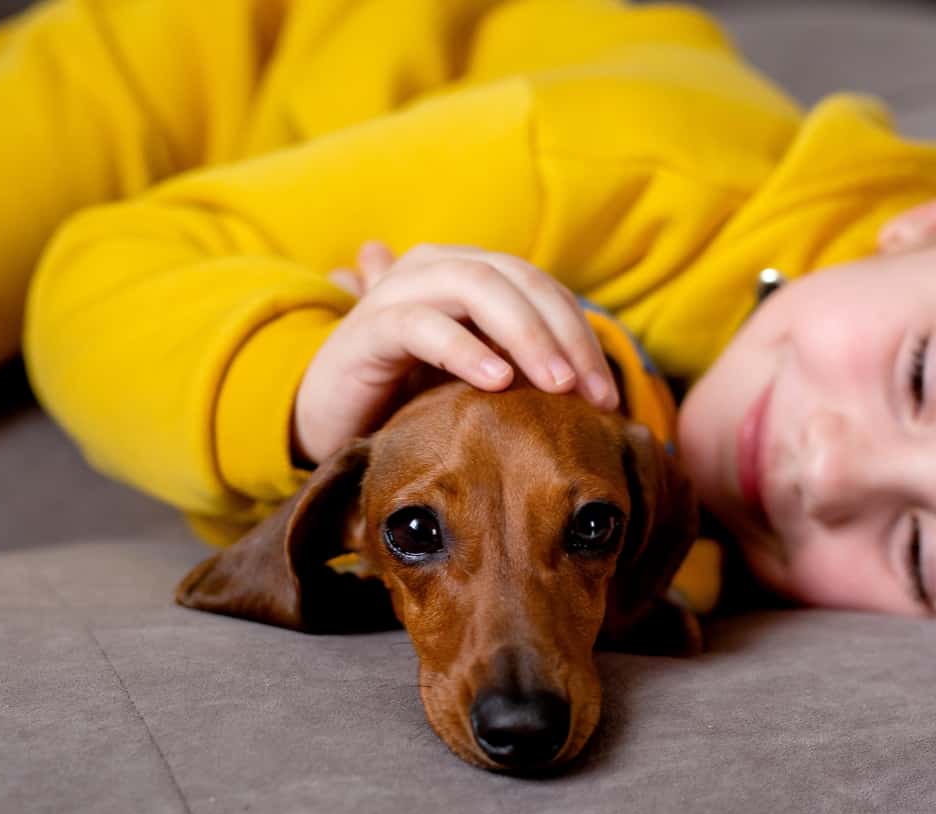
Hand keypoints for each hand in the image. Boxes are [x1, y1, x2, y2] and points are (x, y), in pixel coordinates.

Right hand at [292, 241, 616, 465]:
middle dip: (565, 334)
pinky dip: (464, 349)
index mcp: (468, 273)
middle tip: (592, 393)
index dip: (581, 333)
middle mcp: (434, 267)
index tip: (608, 393)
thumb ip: (525, 370)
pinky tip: (497, 382)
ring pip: (476, 287)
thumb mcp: (478, 384)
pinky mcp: (366, 328)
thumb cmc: (410, 403)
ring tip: (556, 385)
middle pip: (518, 279)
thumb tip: (597, 388)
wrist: (327, 424)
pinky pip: (422, 326)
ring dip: (526, 335)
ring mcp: (397, 292)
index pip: (541, 287)